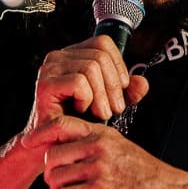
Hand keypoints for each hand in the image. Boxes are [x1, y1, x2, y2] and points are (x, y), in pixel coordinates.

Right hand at [20, 36, 148, 151]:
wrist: (55, 145)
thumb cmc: (78, 122)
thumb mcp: (110, 103)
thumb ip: (127, 92)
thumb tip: (142, 82)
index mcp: (72, 55)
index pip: (102, 43)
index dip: (119, 64)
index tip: (123, 88)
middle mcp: (58, 57)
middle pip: (100, 56)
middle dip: (114, 85)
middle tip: (115, 109)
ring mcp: (49, 70)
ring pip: (91, 68)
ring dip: (102, 95)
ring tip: (101, 113)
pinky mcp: (45, 86)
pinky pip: (79, 82)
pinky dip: (87, 99)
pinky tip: (81, 111)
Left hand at [38, 120, 187, 188]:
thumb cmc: (145, 173)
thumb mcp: (119, 147)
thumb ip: (94, 144)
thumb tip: (67, 149)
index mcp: (101, 134)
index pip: (62, 125)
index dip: (41, 133)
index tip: (27, 142)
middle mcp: (97, 147)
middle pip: (52, 155)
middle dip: (50, 172)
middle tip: (56, 182)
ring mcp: (98, 168)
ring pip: (55, 177)